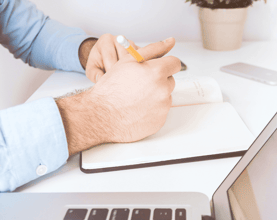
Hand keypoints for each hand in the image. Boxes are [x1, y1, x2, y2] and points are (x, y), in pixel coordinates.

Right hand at [57, 38, 180, 155]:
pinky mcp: (160, 121)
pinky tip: (137, 109)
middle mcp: (163, 90)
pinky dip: (152, 110)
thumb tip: (170, 41)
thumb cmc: (112, 88)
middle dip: (158, 80)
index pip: (175, 63)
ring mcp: (162, 107)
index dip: (164, 65)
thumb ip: (153, 49)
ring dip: (155, 95)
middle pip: (170, 80)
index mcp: (157, 72)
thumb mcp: (129, 61)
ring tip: (136, 97)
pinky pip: (161, 111)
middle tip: (139, 84)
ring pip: (165, 96)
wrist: (101, 115)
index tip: (157, 68)